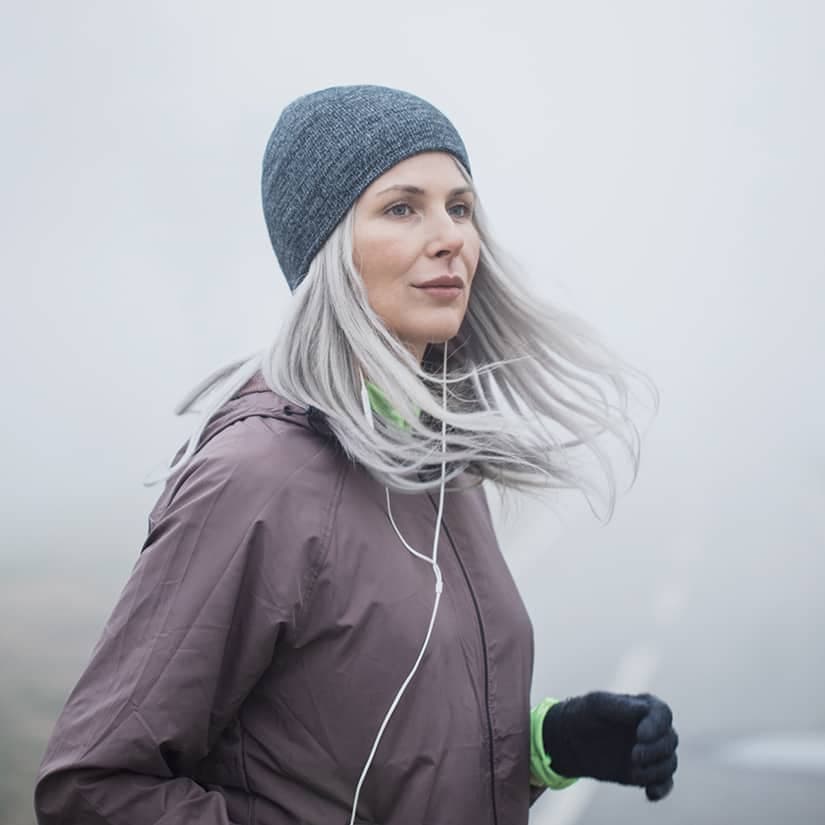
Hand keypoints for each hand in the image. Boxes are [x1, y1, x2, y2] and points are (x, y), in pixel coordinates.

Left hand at [542, 691, 677, 800]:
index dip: (656, 727)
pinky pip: (665, 782)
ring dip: (656, 770)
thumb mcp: (597, 704)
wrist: (572, 740)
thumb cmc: (585, 714)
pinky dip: (662, 789)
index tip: (640, 736)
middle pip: (670, 740)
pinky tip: (650, 794)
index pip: (663, 714)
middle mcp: (654, 728)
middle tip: (633, 757)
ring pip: (669, 762)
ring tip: (633, 772)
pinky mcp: (647, 772)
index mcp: (645, 706)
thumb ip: (620, 705)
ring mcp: (652, 751)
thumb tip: (643, 711)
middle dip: (655, 751)